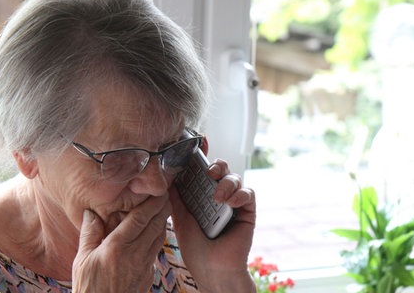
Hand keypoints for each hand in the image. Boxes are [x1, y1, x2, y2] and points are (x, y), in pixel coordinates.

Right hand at [72, 195, 171, 291]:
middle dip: (162, 208)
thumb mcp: (82, 260)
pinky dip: (157, 238)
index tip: (159, 191)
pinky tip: (153, 234)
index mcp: (117, 248)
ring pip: (159, 238)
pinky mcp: (147, 276)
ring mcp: (144, 267)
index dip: (152, 202)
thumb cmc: (88, 290)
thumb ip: (89, 234)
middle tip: (165, 194)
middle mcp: (135, 255)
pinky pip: (155, 252)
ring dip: (162, 222)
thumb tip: (90, 213)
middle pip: (155, 225)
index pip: (140, 218)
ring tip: (163, 210)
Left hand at [169, 158, 255, 292]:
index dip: (201, 155)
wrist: (211, 269)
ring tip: (218, 196)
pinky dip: (240, 194)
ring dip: (227, 182)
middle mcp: (217, 195)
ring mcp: (233, 202)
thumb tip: (165, 175)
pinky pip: (248, 193)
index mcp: (200, 195)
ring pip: (235, 178)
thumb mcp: (180, 218)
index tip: (200, 143)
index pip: (202, 170)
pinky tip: (231, 203)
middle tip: (209, 172)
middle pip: (220, 168)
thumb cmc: (195, 247)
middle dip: (216, 164)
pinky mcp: (247, 211)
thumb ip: (176, 197)